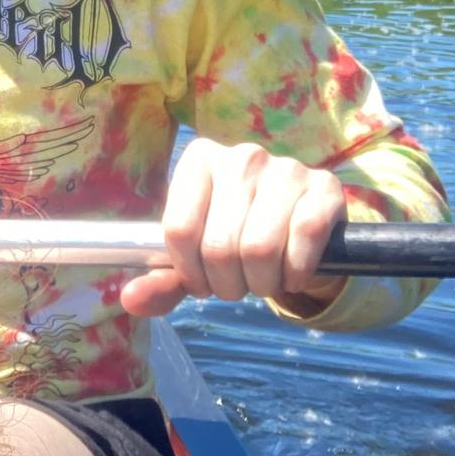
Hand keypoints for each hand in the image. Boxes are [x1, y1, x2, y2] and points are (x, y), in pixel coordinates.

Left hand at [120, 138, 347, 318]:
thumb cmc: (236, 238)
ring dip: (262, 284)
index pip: (179, 230)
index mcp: (199, 159)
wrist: (301, 228)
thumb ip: (162, 279)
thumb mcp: (195, 257)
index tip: (201, 282)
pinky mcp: (324, 187)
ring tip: (263, 278)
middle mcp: (241, 156)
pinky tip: (292, 272)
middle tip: (237, 284)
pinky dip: (295, 274)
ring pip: (259, 249)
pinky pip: (303, 241)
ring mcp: (286, 168)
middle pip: (219, 247)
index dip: (189, 272)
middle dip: (227, 284)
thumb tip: (130, 299)